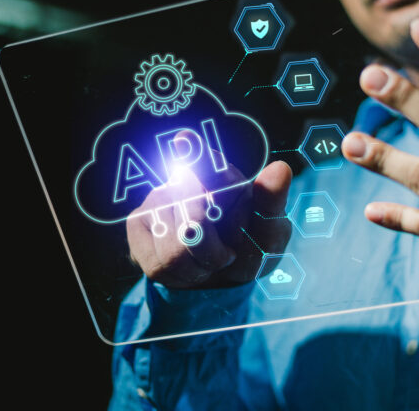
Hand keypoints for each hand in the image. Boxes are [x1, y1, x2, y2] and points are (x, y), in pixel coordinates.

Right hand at [126, 159, 291, 289]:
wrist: (221, 275)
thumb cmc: (249, 246)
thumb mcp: (269, 235)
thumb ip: (269, 206)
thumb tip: (281, 168)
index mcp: (225, 178)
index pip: (209, 165)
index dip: (196, 153)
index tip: (185, 140)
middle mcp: (187, 180)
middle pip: (194, 226)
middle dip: (215, 253)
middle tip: (226, 255)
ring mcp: (158, 199)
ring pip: (174, 251)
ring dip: (197, 268)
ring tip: (207, 261)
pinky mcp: (138, 223)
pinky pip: (156, 264)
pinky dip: (178, 277)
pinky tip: (187, 267)